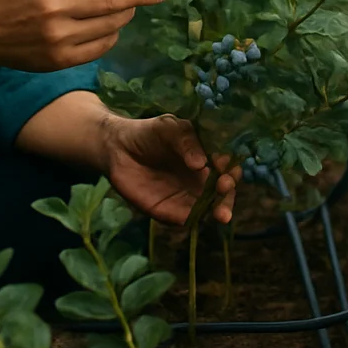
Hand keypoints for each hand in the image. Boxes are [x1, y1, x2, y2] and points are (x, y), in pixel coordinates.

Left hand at [98, 114, 237, 225]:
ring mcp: (187, 197)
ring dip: (218, 211)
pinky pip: (186, 218)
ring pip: (209, 209)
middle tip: (225, 187)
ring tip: (221, 213)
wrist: (117, 149)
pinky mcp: (169, 211)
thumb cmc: (147, 134)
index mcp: (207, 158)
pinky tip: (197, 217)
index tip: (225, 166)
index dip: (230, 167)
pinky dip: (194, 219)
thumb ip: (186, 140)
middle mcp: (201, 180)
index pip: (227, 167)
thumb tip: (201, 163)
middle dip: (229, 193)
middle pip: (224, 192)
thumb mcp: (169, 128)